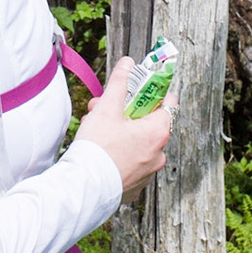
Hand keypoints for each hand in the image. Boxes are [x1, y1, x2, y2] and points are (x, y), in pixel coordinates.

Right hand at [75, 57, 172, 199]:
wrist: (83, 188)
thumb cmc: (97, 149)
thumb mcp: (106, 108)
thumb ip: (120, 82)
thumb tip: (128, 63)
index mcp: (158, 132)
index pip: (168, 102)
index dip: (152, 92)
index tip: (137, 89)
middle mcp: (160, 153)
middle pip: (148, 122)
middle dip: (125, 112)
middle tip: (104, 108)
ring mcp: (149, 171)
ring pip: (138, 141)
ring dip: (120, 131)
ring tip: (96, 129)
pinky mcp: (137, 184)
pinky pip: (132, 160)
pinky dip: (120, 152)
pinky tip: (100, 150)